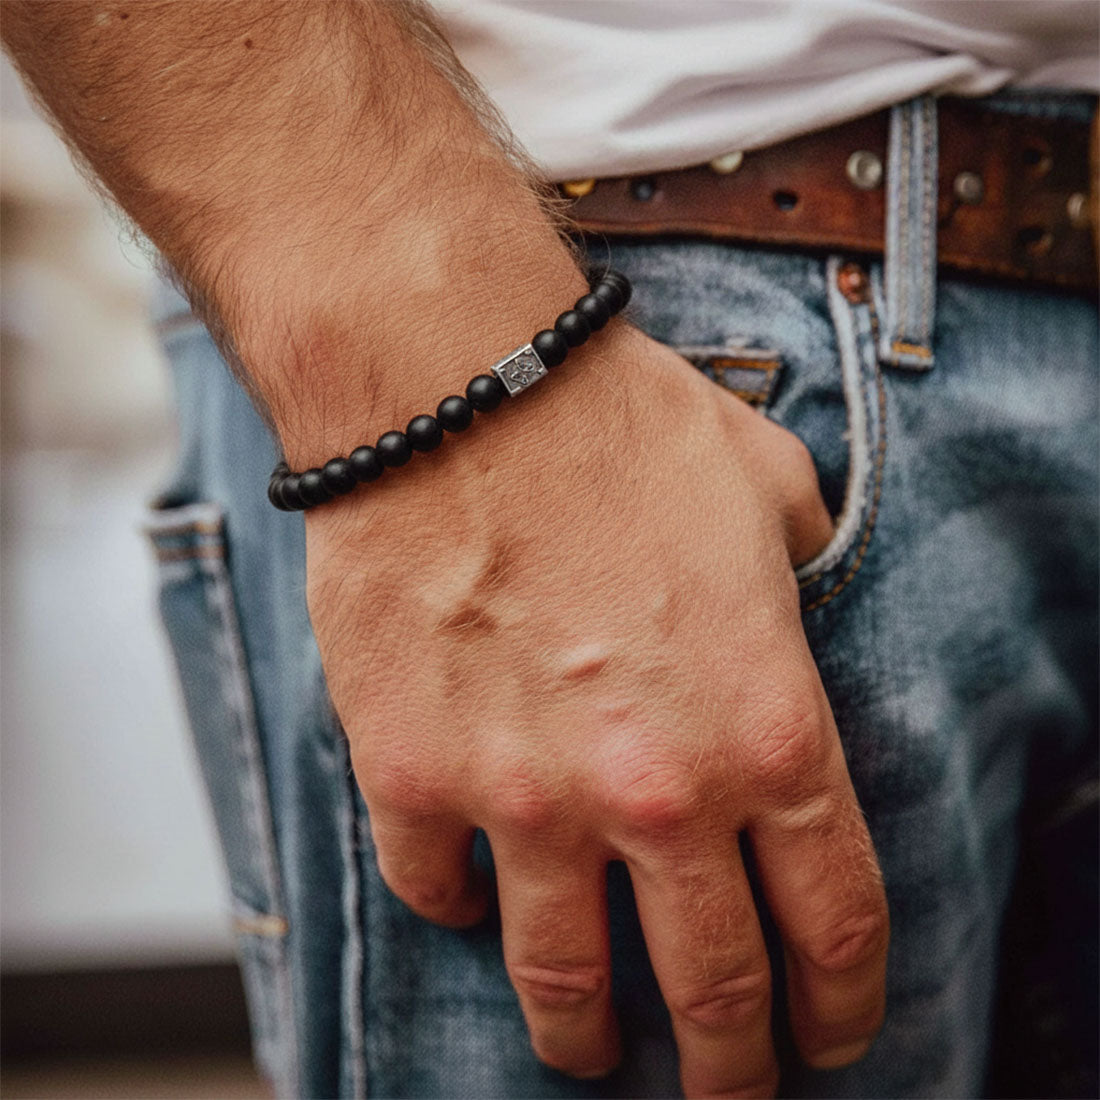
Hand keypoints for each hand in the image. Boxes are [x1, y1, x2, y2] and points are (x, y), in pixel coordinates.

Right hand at [305, 325, 887, 1098]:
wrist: (457, 387)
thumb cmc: (615, 426)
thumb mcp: (769, 490)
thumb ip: (805, 569)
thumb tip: (795, 595)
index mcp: (763, 731)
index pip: (832, 923)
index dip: (841, 1003)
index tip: (829, 1037)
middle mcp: (652, 792)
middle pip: (710, 989)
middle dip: (730, 1067)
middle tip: (728, 1093)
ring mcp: (522, 797)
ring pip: (561, 980)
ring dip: (583, 1037)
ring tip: (588, 1055)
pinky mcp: (411, 773)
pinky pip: (434, 886)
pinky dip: (455, 905)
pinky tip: (467, 893)